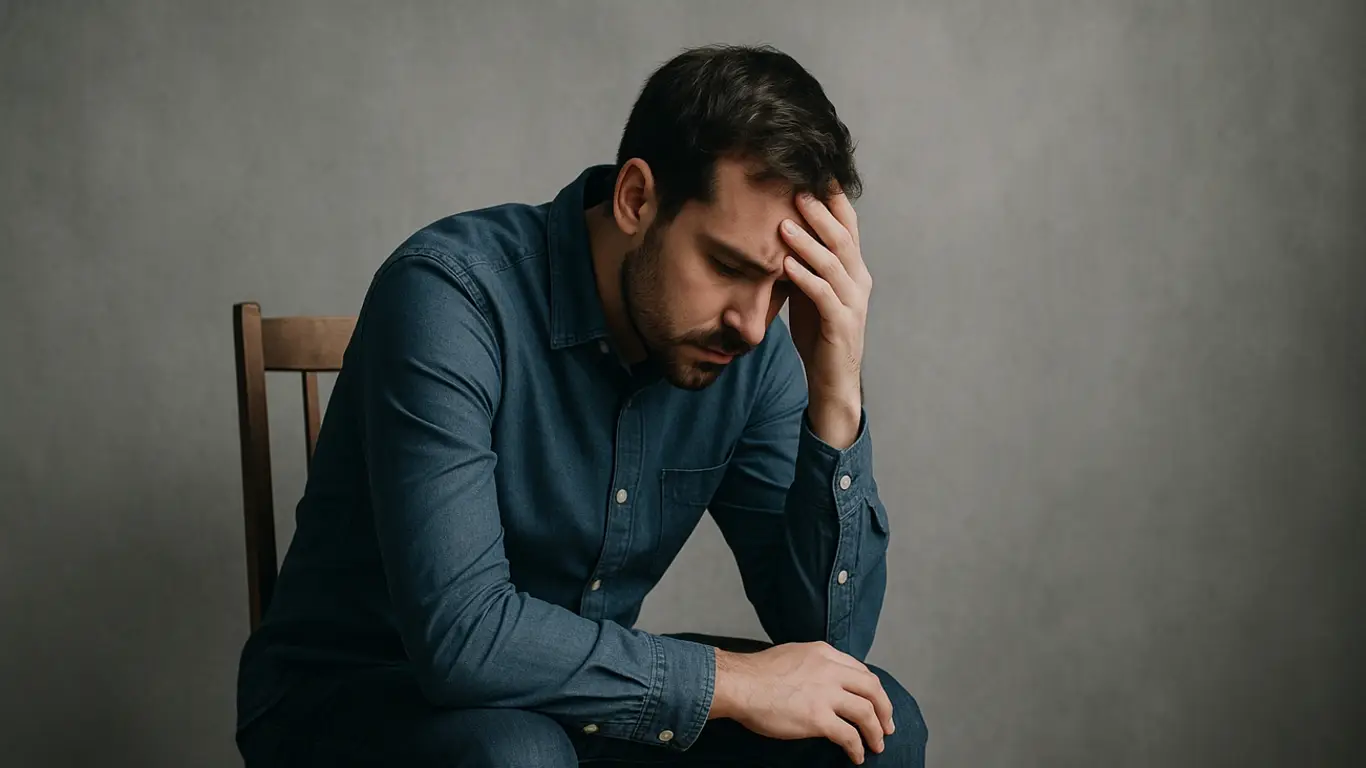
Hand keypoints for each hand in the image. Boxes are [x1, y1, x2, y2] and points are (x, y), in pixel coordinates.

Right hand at [710, 641, 894, 764]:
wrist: (739, 684)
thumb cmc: (757, 673)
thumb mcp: (793, 655)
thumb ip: (813, 664)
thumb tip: (822, 680)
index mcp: (824, 653)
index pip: (860, 670)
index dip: (872, 689)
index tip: (875, 702)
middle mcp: (830, 670)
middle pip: (872, 689)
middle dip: (884, 709)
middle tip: (887, 725)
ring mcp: (825, 694)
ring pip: (866, 713)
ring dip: (876, 731)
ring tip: (877, 745)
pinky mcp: (818, 718)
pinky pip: (849, 735)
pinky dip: (857, 747)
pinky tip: (856, 756)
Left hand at [780, 191, 869, 448]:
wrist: (831, 380)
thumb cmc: (819, 334)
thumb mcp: (811, 292)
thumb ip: (805, 264)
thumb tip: (781, 230)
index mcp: (854, 271)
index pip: (848, 227)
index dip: (834, 201)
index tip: (815, 174)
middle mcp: (858, 282)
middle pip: (843, 239)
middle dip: (820, 214)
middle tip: (797, 190)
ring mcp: (852, 304)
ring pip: (833, 264)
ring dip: (807, 243)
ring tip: (783, 225)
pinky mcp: (840, 326)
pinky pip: (823, 297)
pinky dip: (805, 279)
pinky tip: (786, 266)